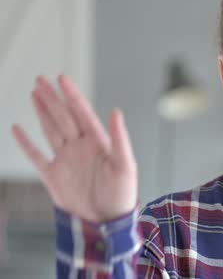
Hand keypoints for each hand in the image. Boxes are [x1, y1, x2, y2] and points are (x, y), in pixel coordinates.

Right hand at [11, 74, 137, 222]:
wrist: (106, 223)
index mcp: (98, 143)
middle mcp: (80, 147)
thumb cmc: (122, 194)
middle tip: (40, 78)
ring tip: (34, 93)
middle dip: (52, 98)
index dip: (72, 95)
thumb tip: (116, 112)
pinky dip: (26, 143)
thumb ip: (120, 139)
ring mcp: (66, 160)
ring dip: (42, 112)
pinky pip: (36, 156)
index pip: (82, 113)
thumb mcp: (125, 166)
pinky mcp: (54, 176)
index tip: (62, 78)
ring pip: (51, 130)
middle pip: (63, 117)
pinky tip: (17, 129)